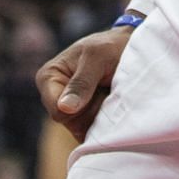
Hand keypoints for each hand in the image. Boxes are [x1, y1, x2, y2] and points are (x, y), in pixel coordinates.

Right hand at [36, 25, 133, 142]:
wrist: (130, 47)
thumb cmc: (111, 46)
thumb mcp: (97, 56)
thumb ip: (82, 82)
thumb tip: (64, 108)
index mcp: (49, 77)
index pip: (58, 111)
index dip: (79, 107)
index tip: (96, 89)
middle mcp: (55, 96)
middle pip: (71, 122)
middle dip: (93, 109)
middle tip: (107, 87)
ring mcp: (71, 109)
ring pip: (84, 128)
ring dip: (102, 113)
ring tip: (110, 91)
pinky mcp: (85, 118)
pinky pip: (93, 132)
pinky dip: (107, 121)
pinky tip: (113, 102)